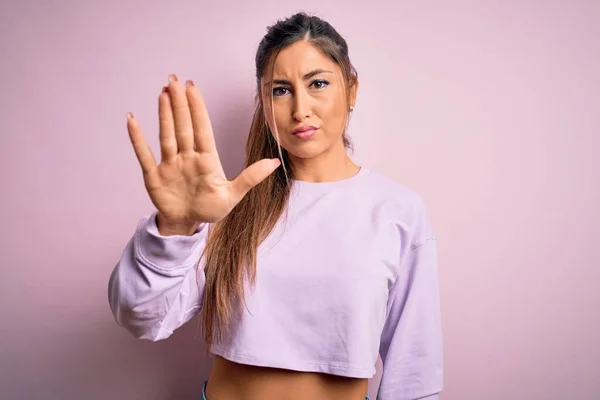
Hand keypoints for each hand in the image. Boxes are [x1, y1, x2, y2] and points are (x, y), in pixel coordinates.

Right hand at [126, 74, 280, 228]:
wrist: (188, 224)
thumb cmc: (211, 208)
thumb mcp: (233, 195)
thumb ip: (251, 178)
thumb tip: (276, 162)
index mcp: (207, 160)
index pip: (202, 129)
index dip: (197, 108)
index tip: (193, 88)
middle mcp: (187, 157)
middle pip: (183, 126)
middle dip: (180, 103)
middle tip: (174, 79)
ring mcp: (170, 164)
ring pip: (166, 135)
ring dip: (164, 114)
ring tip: (163, 93)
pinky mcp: (154, 176)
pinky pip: (143, 154)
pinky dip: (137, 139)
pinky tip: (132, 120)